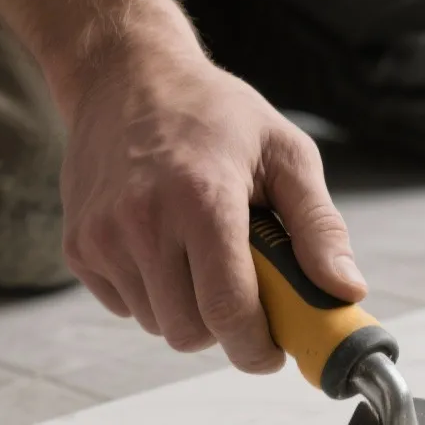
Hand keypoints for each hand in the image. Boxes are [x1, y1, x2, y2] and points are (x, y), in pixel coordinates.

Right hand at [57, 54, 365, 372]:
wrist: (125, 74)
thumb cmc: (214, 113)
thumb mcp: (285, 153)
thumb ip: (319, 227)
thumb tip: (346, 290)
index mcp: (202, 199)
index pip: (228, 311)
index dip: (257, 348)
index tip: (275, 350)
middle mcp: (143, 221)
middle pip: (189, 332)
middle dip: (225, 329)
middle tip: (244, 294)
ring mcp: (102, 235)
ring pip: (157, 324)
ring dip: (186, 309)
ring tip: (200, 255)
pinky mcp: (78, 245)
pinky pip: (125, 306)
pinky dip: (151, 293)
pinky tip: (162, 246)